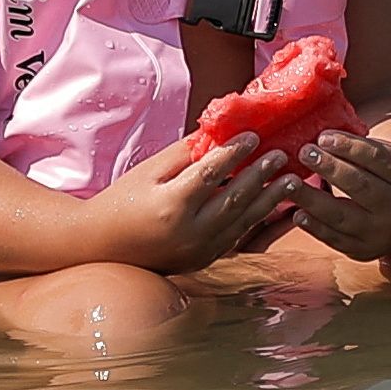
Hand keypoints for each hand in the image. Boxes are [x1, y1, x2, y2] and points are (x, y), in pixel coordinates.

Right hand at [83, 129, 299, 270]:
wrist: (99, 246)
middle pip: (234, 199)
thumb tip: (221, 128)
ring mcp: (198, 251)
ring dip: (269, 200)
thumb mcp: (150, 170)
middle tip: (281, 155)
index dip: (234, 153)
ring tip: (291, 179)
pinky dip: (259, 221)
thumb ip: (187, 152)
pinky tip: (276, 205)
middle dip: (261, 175)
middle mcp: (188, 232)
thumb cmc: (123, 199)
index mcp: (171, 206)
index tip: (254, 135)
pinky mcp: (204, 261)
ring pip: (243, 222)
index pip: (211, 173)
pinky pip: (238, 238)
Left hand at [288, 126, 390, 261]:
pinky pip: (336, 239)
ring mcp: (383, 233)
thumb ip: (361, 148)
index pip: (377, 159)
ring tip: (290, 183)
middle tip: (304, 152)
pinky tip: (298, 213)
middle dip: (330, 168)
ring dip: (312, 199)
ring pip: (343, 215)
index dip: (349, 147)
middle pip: (360, 186)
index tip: (323, 136)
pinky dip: (315, 227)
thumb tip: (321, 136)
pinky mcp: (366, 251)